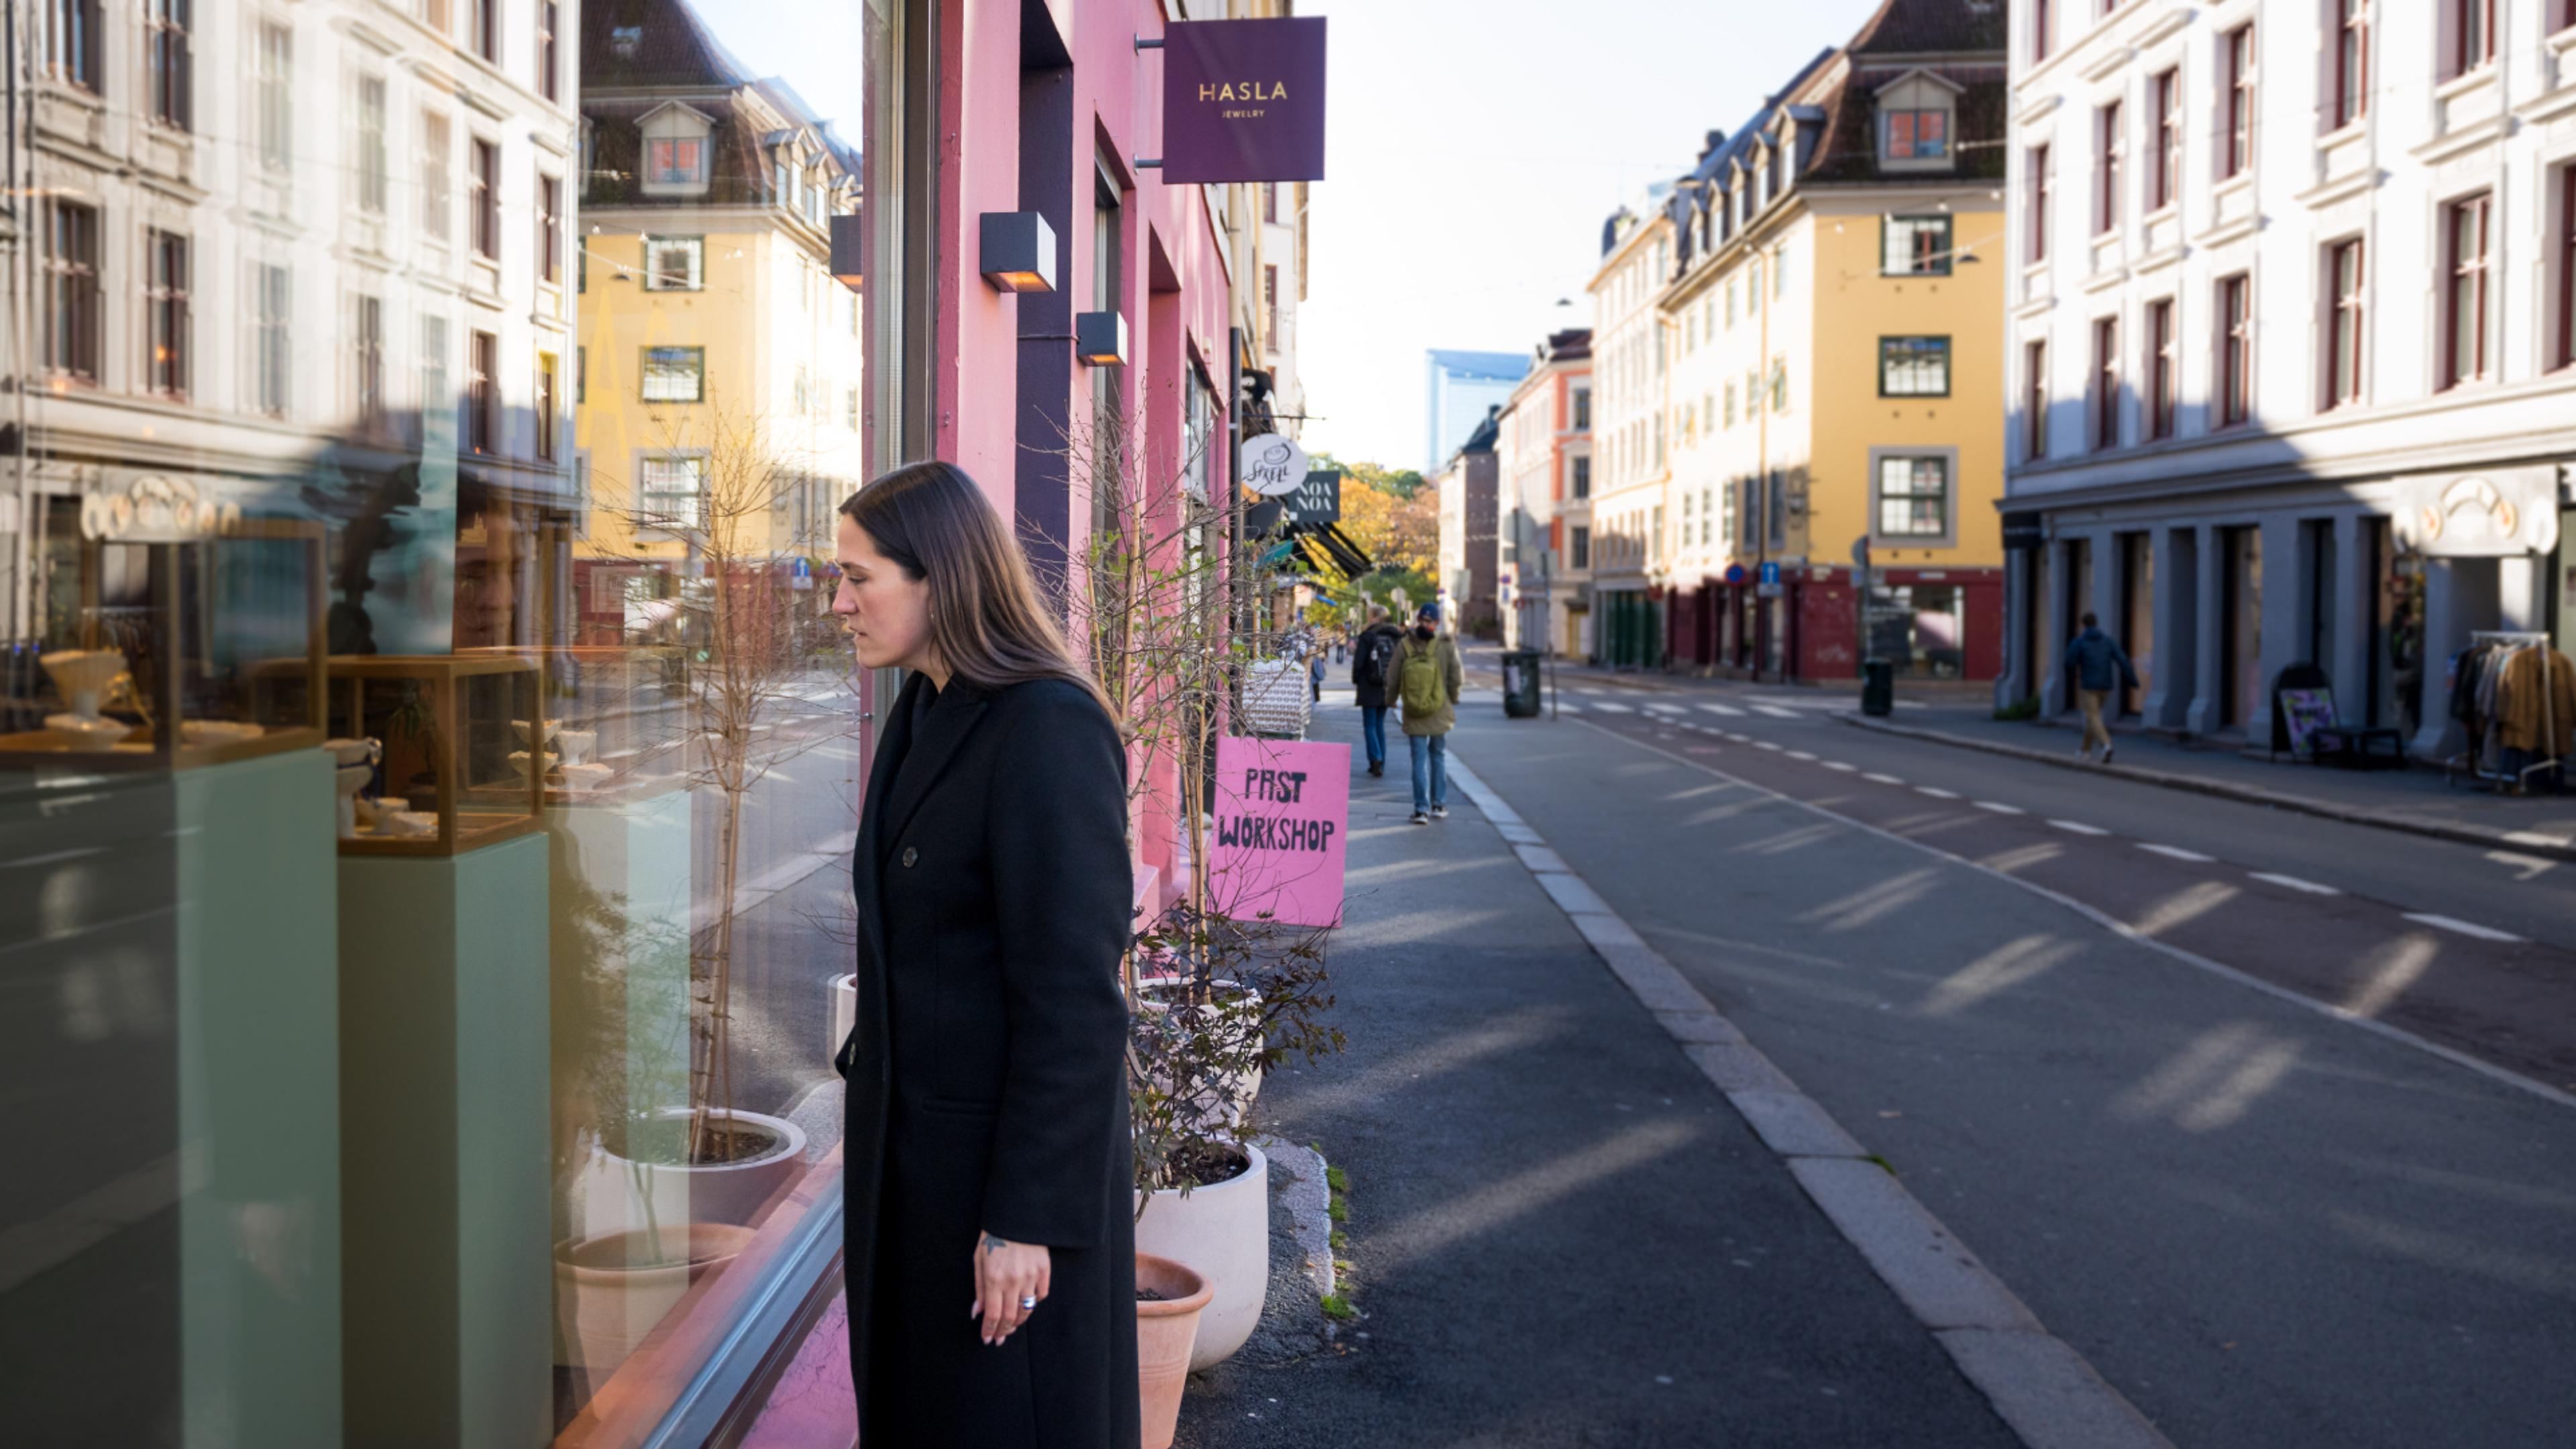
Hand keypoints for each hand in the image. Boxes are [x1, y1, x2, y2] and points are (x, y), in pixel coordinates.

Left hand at [970, 1231, 1050, 1345]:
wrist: (1017, 1216)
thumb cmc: (993, 1237)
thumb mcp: (978, 1260)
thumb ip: (979, 1288)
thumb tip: (977, 1312)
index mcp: (994, 1279)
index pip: (992, 1315)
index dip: (989, 1331)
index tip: (987, 1339)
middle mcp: (1013, 1281)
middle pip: (1009, 1317)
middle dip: (1003, 1331)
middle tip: (999, 1338)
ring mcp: (1031, 1276)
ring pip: (1026, 1310)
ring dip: (1017, 1322)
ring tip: (1011, 1326)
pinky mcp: (1044, 1271)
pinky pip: (1041, 1295)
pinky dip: (1033, 1303)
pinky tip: (1026, 1305)